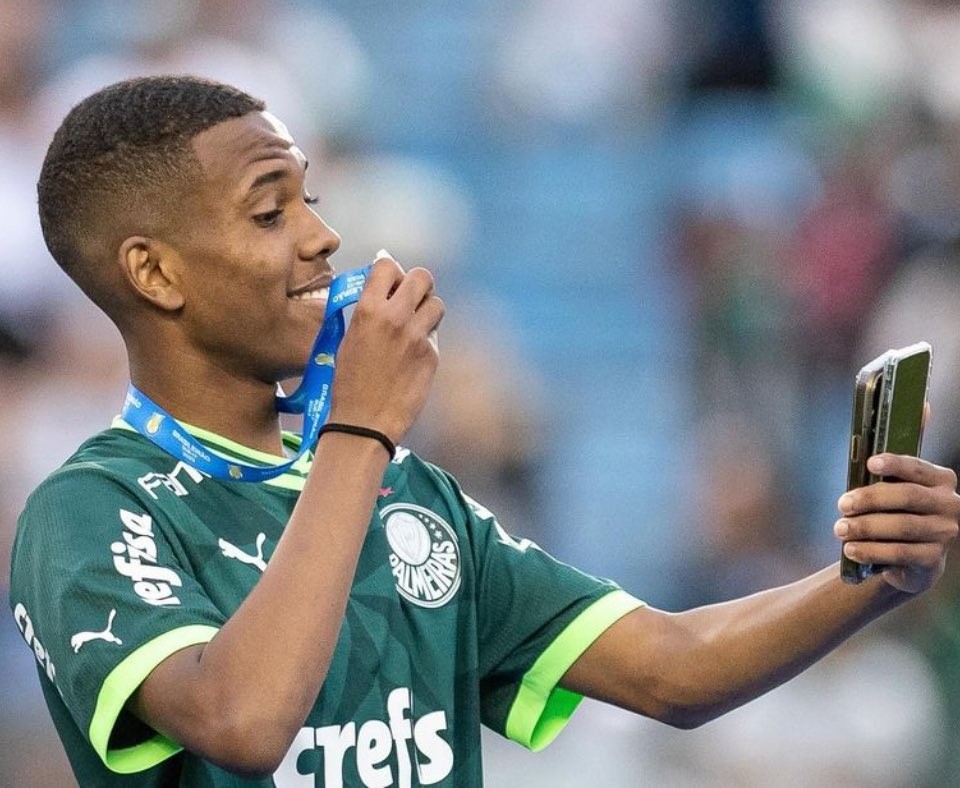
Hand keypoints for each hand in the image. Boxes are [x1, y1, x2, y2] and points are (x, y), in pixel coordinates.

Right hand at [328, 252, 443, 443]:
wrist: (364, 421)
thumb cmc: (349, 383)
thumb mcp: (348, 339)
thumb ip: (368, 311)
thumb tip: (381, 288)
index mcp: (368, 310)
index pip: (387, 266)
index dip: (390, 272)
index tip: (389, 284)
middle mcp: (396, 318)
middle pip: (422, 277)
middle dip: (417, 285)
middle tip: (410, 299)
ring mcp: (417, 337)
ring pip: (437, 303)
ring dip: (427, 310)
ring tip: (415, 325)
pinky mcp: (432, 356)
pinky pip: (434, 335)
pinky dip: (426, 340)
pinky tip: (413, 356)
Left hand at [834, 454, 959, 592]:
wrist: (916, 556)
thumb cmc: (899, 514)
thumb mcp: (896, 496)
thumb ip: (882, 487)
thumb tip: (852, 491)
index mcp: (940, 481)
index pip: (917, 468)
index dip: (894, 464)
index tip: (870, 464)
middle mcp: (948, 505)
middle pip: (908, 496)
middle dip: (871, 499)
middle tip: (843, 505)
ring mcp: (944, 533)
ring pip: (903, 527)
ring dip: (866, 527)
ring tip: (841, 529)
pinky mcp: (933, 559)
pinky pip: (900, 554)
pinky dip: (872, 551)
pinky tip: (852, 550)